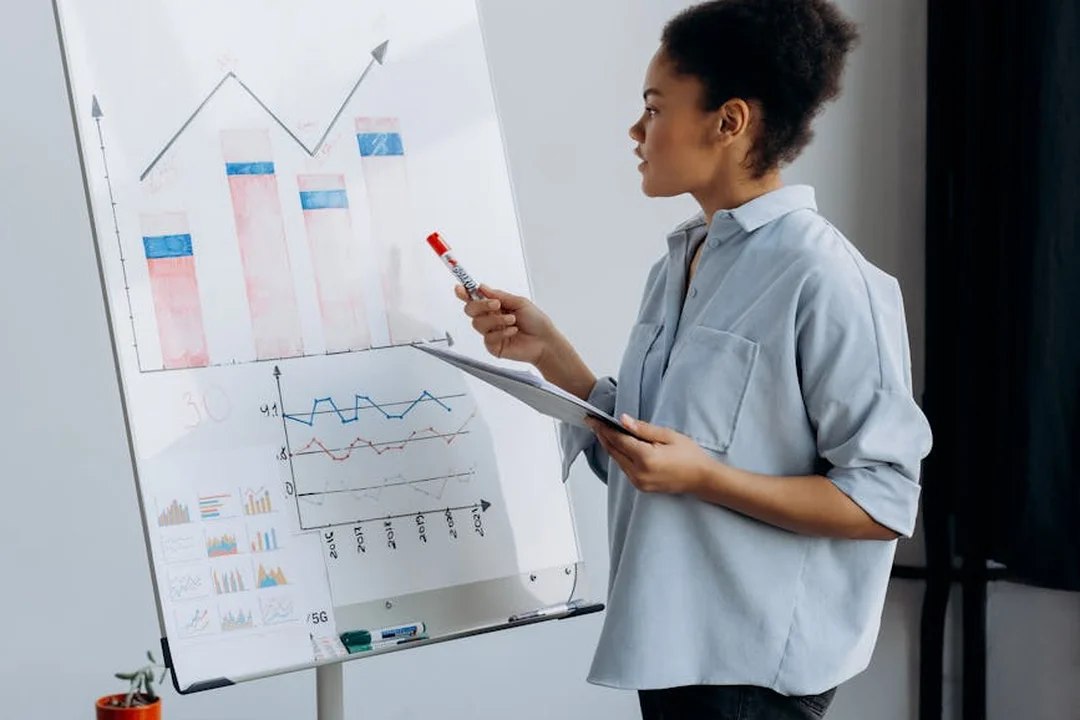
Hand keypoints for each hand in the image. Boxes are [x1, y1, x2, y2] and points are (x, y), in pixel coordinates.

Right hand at [456, 284, 555, 364]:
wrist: (545, 341)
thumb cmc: (536, 322)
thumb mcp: (519, 302)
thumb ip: (499, 295)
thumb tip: (482, 288)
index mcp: (495, 307)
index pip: (474, 298)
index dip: (464, 293)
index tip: (460, 288)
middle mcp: (490, 319)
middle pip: (470, 310)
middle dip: (480, 305)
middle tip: (495, 305)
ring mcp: (490, 333)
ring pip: (478, 323)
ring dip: (496, 319)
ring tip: (512, 320)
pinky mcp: (493, 346)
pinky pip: (488, 337)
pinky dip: (502, 332)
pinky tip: (513, 331)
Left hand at [587, 414, 713, 493]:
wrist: (702, 479)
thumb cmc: (690, 456)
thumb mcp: (668, 436)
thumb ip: (643, 429)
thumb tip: (623, 420)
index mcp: (646, 458)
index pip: (617, 440)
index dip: (603, 428)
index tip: (593, 419)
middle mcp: (639, 473)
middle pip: (614, 451)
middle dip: (603, 436)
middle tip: (593, 423)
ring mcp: (639, 482)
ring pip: (617, 460)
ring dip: (610, 446)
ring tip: (603, 431)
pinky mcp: (641, 486)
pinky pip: (624, 468)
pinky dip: (619, 456)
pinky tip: (618, 445)